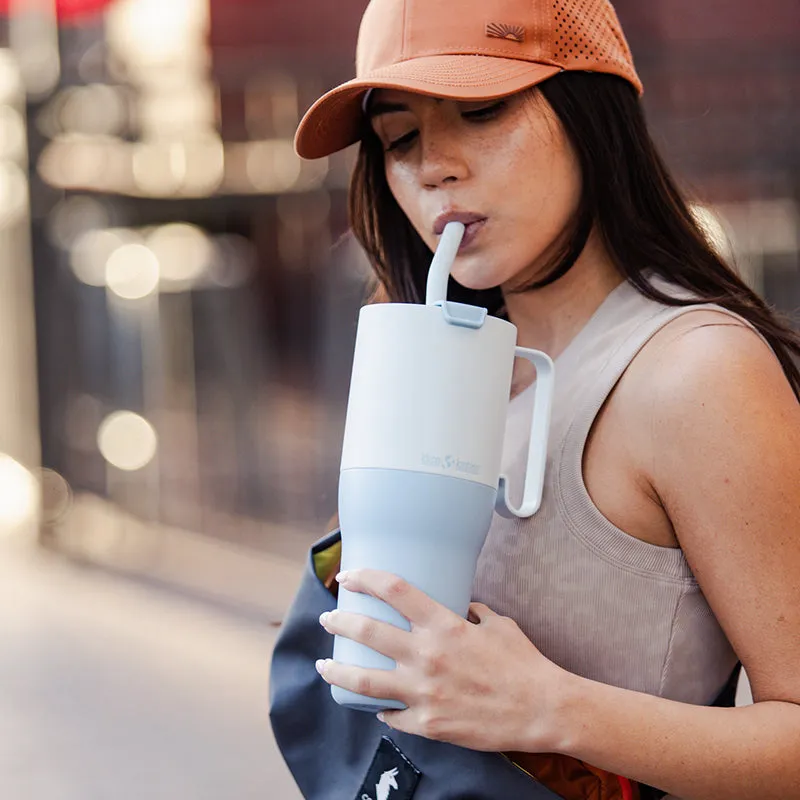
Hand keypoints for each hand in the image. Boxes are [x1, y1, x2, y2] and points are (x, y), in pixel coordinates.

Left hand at [316, 569, 568, 752]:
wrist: (542, 709)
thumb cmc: (522, 663)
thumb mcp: (497, 624)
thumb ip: (472, 612)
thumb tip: (459, 607)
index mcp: (443, 625)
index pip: (394, 590)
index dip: (366, 578)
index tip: (348, 575)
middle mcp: (426, 656)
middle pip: (367, 632)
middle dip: (339, 621)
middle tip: (329, 618)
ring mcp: (424, 693)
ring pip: (363, 680)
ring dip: (337, 670)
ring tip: (323, 665)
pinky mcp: (428, 724)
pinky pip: (392, 715)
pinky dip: (380, 709)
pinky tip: (374, 706)